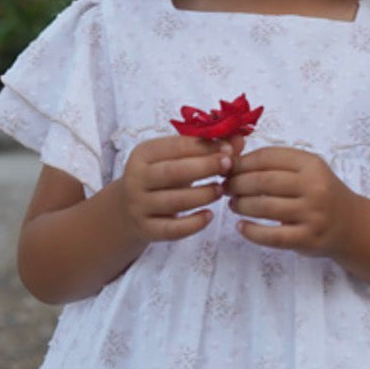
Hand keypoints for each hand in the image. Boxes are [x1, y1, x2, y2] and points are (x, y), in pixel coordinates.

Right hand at [120, 133, 244, 242]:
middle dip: (205, 167)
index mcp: (143, 154)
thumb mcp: (177, 159)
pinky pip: (173, 229)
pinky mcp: (146, 229)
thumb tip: (239, 139)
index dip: (204, 147)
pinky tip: (210, 215)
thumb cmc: (161, 178)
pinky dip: (194, 224)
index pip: (175, 146)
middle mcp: (136, 178)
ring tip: (221, 190)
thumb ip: (207, 149)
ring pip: (175, 201)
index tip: (229, 149)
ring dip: (203, 195)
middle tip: (229, 166)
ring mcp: (139, 205)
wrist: (130, 208)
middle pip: (173, 172)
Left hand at [224, 146, 355, 256]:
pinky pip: (272, 236)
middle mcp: (315, 187)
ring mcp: (312, 214)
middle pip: (263, 181)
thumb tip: (234, 163)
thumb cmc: (321, 193)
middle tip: (226, 187)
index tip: (228, 168)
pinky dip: (251, 232)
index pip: (268, 157)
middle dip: (237, 183)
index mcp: (312, 164)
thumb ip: (278, 165)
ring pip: (265, 207)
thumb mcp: (308, 171)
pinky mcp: (308, 238)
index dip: (242, 162)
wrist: (350, 224)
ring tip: (233, 204)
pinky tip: (241, 227)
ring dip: (241, 205)